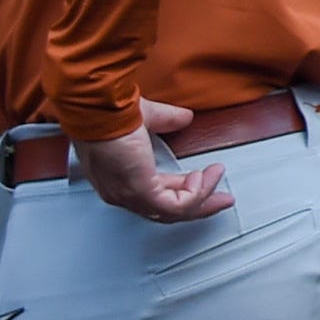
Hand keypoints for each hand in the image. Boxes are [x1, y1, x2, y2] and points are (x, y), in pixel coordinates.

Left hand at [70, 99, 234, 222]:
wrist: (97, 109)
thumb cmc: (106, 112)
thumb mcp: (146, 117)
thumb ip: (166, 120)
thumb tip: (183, 118)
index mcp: (117, 178)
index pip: (154, 195)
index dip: (183, 190)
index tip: (204, 180)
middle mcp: (120, 193)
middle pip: (167, 210)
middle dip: (200, 204)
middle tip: (222, 198)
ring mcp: (129, 195)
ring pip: (174, 211)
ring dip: (202, 195)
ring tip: (215, 175)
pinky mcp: (141, 192)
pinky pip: (177, 204)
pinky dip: (195, 193)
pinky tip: (202, 176)